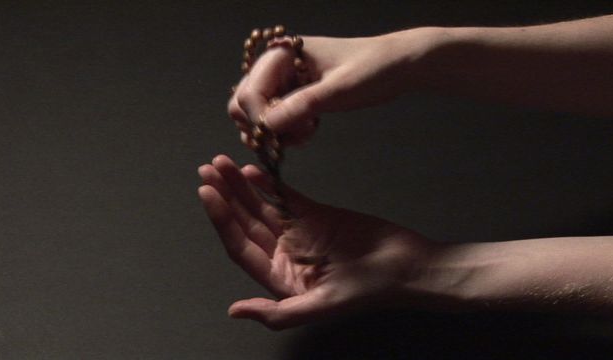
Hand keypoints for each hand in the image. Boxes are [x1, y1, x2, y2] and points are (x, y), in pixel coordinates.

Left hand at [198, 155, 433, 328]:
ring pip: (260, 206)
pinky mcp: (315, 214)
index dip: (222, 221)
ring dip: (240, 186)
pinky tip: (252, 170)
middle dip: (225, 197)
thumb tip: (234, 311)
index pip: (240, 246)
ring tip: (220, 164)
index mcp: (279, 277)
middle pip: (245, 223)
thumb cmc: (368, 290)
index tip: (207, 193)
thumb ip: (278, 313)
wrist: (406, 267)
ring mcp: (298, 232)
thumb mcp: (321, 306)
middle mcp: (283, 254)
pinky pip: (285, 197)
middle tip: (206, 171)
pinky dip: (268, 183)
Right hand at [228, 32, 432, 145]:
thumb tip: (266, 127)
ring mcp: (281, 81)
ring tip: (306, 132)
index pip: (248, 93)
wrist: (396, 66)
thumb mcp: (339, 89)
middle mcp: (273, 66)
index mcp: (279, 55)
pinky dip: (284, 132)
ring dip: (274, 132)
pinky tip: (308, 131)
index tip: (284, 137)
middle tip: (296, 134)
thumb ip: (302, 105)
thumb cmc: (371, 70)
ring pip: (255, 115)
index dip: (261, 120)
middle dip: (265, 126)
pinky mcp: (291, 95)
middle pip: (242, 104)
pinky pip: (273, 119)